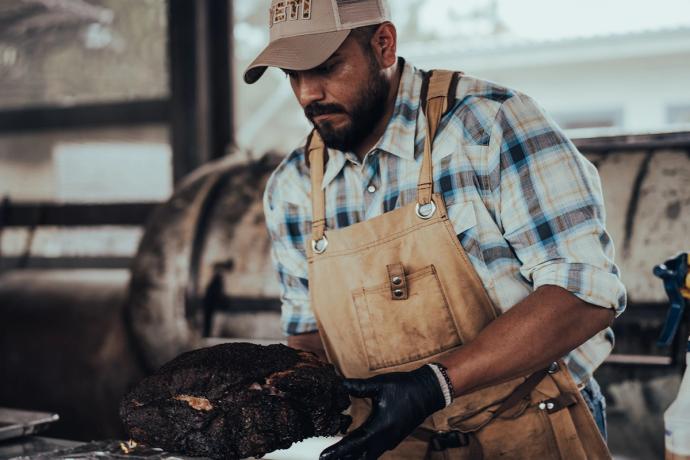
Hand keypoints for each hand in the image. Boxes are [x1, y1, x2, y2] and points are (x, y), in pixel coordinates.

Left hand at [320, 365, 445, 459]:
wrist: (428, 392)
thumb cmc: (405, 387)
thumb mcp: (379, 384)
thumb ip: (358, 386)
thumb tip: (339, 383)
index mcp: (379, 427)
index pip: (353, 444)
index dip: (337, 451)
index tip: (323, 456)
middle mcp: (384, 439)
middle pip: (359, 457)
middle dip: (342, 459)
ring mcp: (390, 441)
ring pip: (368, 457)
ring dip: (353, 458)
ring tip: (337, 458)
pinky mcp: (393, 439)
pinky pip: (375, 452)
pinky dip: (362, 454)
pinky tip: (355, 451)